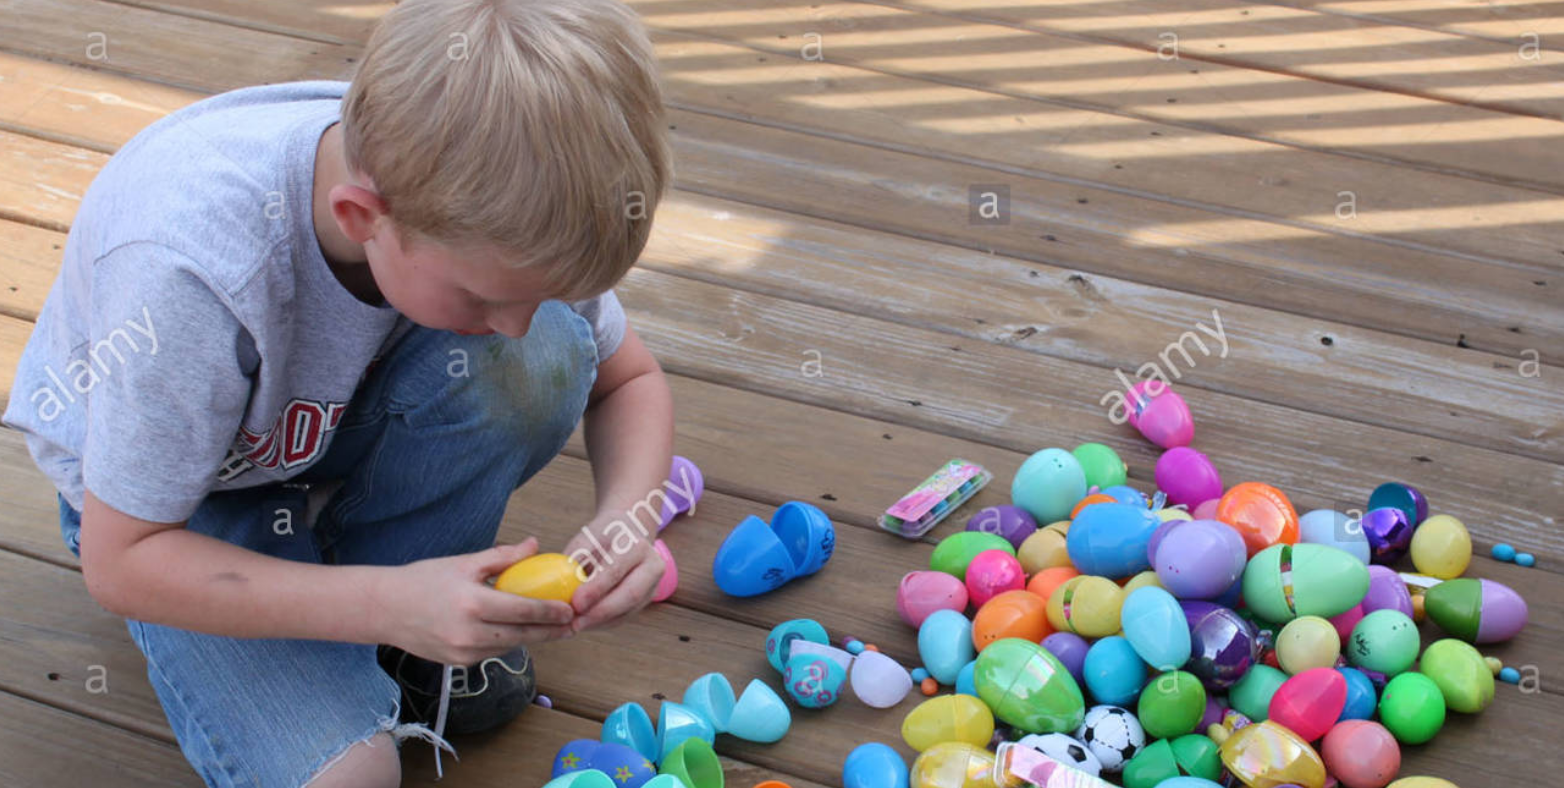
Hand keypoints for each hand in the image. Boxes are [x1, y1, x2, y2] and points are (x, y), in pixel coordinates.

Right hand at [373, 538, 575, 664]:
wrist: (384, 609)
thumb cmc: (423, 580)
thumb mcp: (463, 563)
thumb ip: (503, 557)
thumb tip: (534, 545)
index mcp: (473, 604)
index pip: (524, 611)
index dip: (552, 613)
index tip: (572, 610)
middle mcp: (469, 634)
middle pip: (523, 635)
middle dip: (551, 631)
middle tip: (573, 624)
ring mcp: (463, 653)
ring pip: (509, 645)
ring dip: (531, 637)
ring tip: (552, 627)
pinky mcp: (458, 663)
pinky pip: (492, 652)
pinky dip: (506, 641)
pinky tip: (517, 631)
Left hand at [563, 515, 665, 632]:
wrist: (628, 530)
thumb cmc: (603, 534)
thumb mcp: (587, 538)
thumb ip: (577, 560)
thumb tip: (560, 584)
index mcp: (637, 544)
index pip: (616, 570)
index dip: (595, 590)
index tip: (575, 603)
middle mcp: (652, 564)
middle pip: (630, 595)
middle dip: (600, 613)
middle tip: (575, 623)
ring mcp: (654, 583)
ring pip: (629, 610)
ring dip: (601, 621)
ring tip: (577, 625)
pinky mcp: (647, 598)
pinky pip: (627, 615)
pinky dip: (605, 623)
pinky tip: (587, 623)